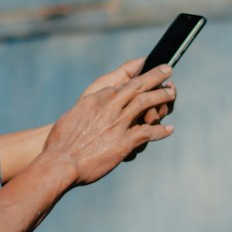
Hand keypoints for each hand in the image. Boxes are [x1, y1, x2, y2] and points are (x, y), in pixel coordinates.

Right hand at [43, 65, 174, 185]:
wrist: (60, 162)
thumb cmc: (61, 141)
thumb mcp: (73, 114)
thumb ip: (89, 105)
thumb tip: (95, 102)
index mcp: (97, 98)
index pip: (122, 85)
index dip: (137, 79)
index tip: (144, 77)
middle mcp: (110, 106)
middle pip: (139, 86)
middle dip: (156, 76)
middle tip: (168, 69)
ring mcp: (119, 123)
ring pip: (147, 103)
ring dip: (162, 97)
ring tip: (171, 94)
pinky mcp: (125, 141)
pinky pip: (149, 132)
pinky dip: (161, 131)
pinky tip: (168, 130)